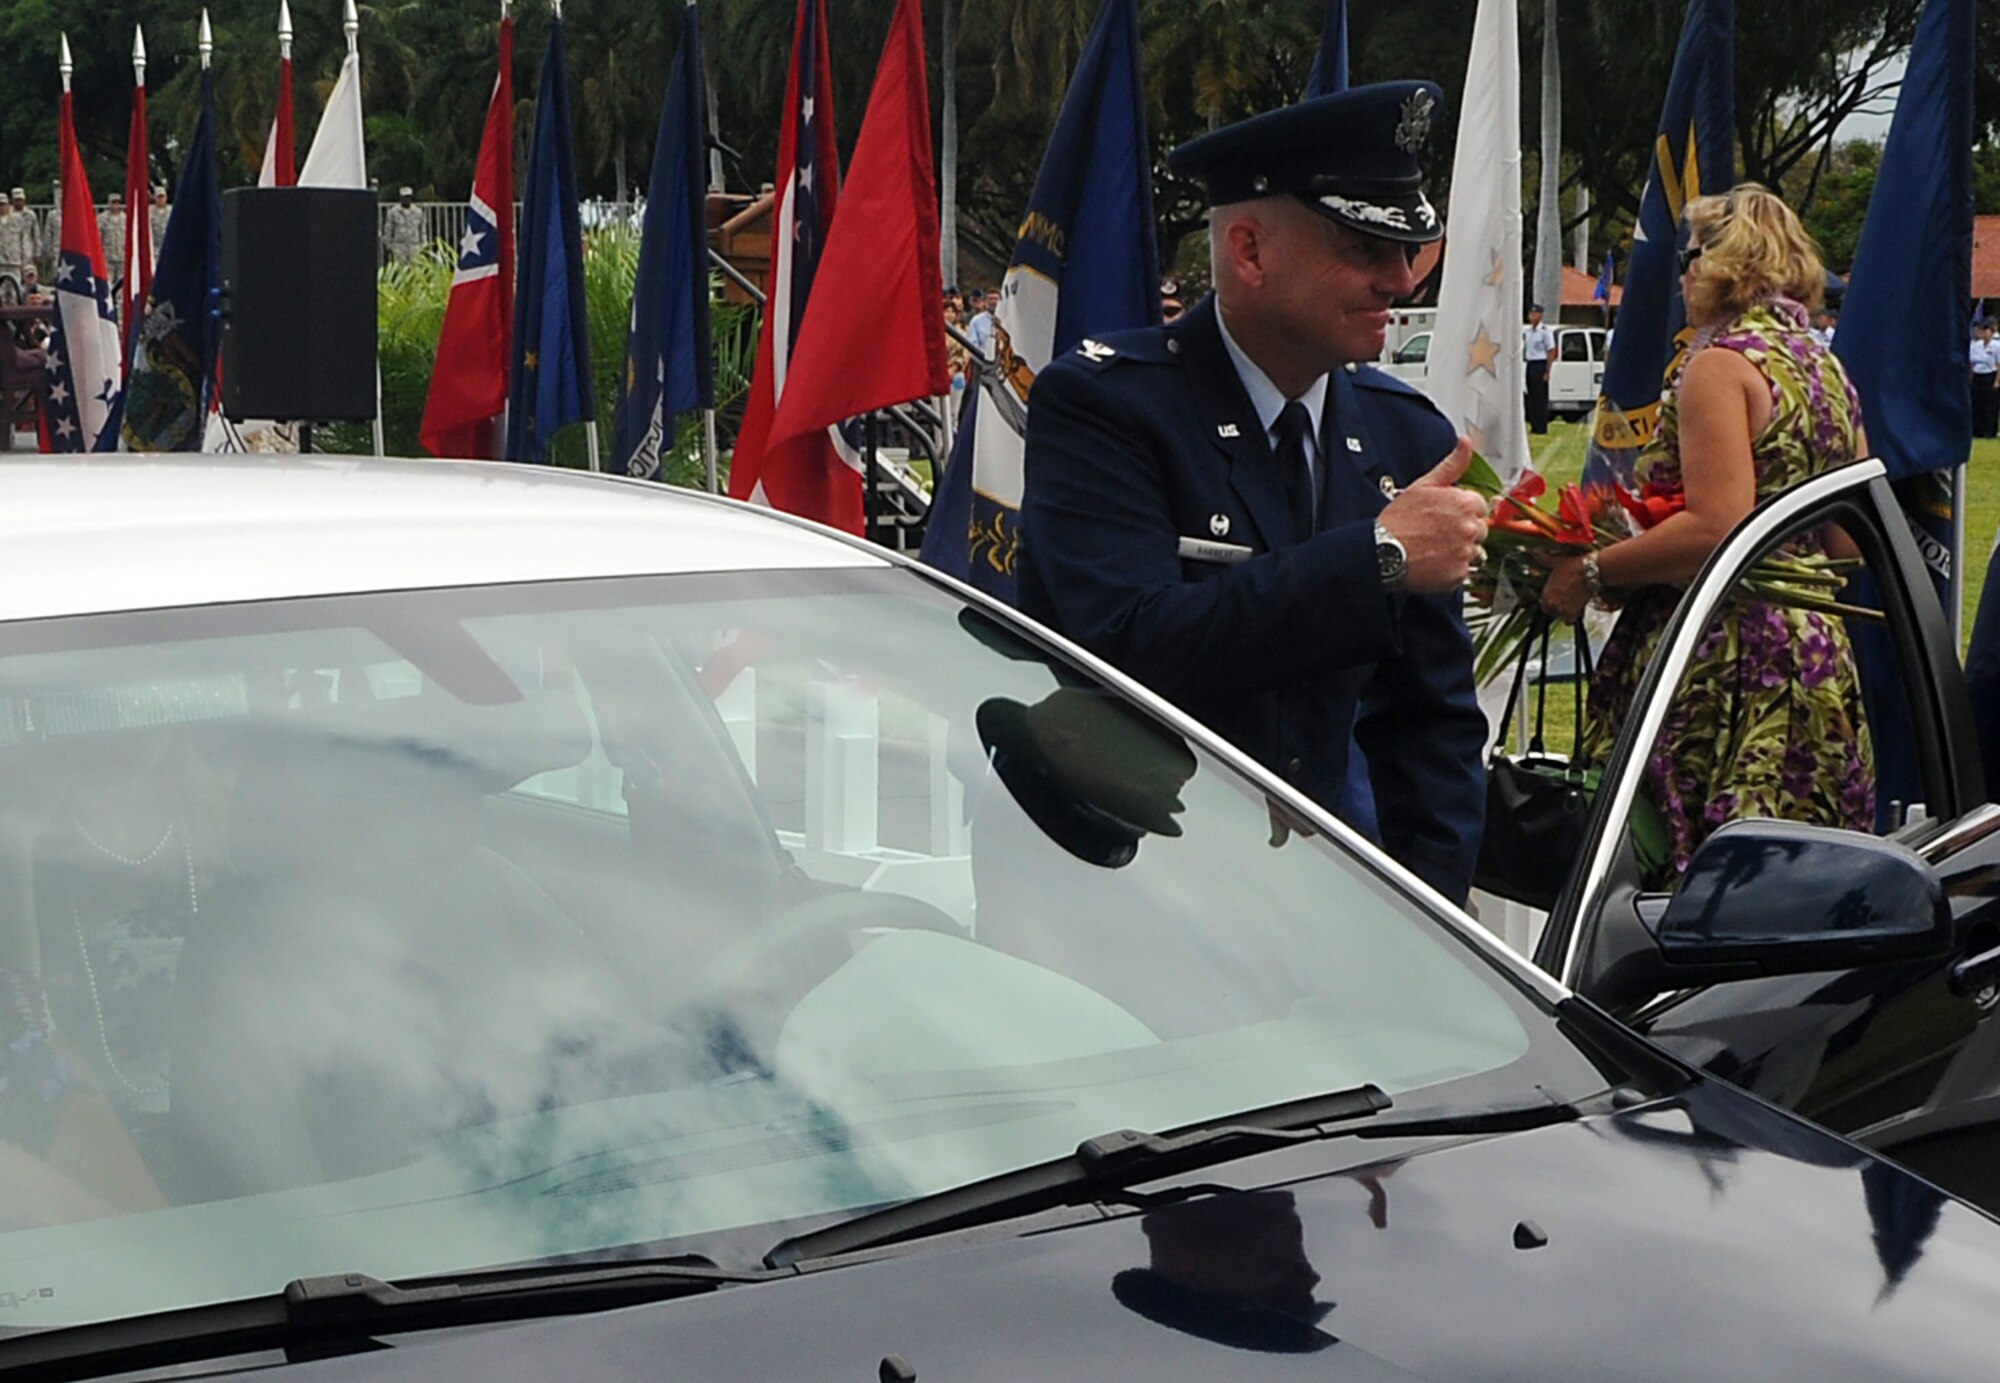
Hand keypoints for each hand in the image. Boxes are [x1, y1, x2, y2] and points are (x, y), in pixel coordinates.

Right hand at [1377, 437, 1486, 593]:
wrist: (1382, 552)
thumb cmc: (1398, 520)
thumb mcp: (1423, 485)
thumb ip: (1451, 465)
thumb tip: (1465, 443)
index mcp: (1464, 503)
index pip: (1478, 506)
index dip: (1462, 511)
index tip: (1445, 517)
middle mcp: (1469, 528)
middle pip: (1480, 529)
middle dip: (1463, 531)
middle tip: (1437, 534)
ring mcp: (1465, 553)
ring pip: (1474, 552)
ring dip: (1460, 552)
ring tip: (1435, 549)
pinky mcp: (1458, 574)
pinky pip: (1464, 572)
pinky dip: (1451, 570)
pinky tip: (1434, 563)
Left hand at [1537, 553, 1591, 620]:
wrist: (1592, 571)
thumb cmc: (1575, 567)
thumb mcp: (1557, 562)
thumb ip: (1544, 559)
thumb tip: (1535, 553)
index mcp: (1546, 593)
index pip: (1543, 605)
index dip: (1549, 602)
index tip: (1555, 598)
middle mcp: (1552, 603)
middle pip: (1551, 612)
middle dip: (1557, 608)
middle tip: (1564, 601)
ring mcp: (1563, 609)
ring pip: (1561, 617)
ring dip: (1565, 612)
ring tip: (1571, 604)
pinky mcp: (1575, 613)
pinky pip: (1571, 620)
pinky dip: (1574, 616)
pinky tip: (1577, 608)